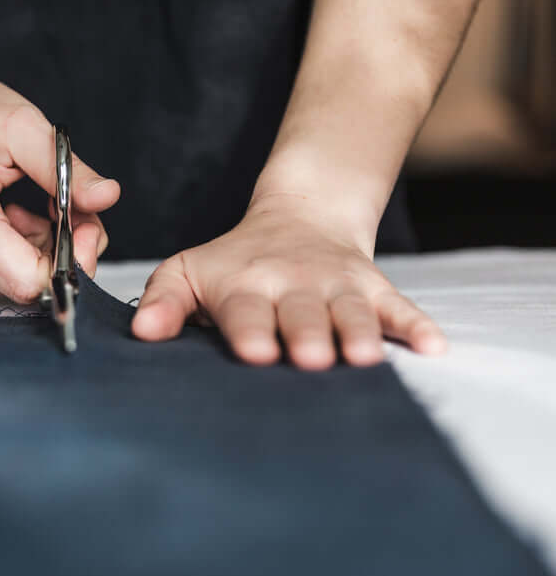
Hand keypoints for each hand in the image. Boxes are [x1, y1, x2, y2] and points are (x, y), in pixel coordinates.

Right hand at [0, 61, 118, 301]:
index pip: (26, 279)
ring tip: (35, 207)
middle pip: (25, 284)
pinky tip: (13, 218)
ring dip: (42, 250)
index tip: (85, 225)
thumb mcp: (21, 124)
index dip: (69, 261)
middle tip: (68, 207)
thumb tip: (107, 196)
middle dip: (61, 251)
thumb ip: (67, 168)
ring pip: (15, 282)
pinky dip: (20, 251)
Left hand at [131, 194, 445, 369]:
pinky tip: (434, 347)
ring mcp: (338, 286)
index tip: (254, 352)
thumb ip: (163, 299)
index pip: (247, 310)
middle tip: (311, 359)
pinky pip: (399, 306)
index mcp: (246, 284)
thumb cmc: (234, 261)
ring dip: (358, 332)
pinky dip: (416, 325)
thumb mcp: (189, 270)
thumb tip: (141, 333)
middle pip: (302, 312)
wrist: (300, 217)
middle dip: (307, 334)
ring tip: (365, 357)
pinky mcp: (374, 288)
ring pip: (351, 310)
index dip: (251, 330)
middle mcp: (294, 284)